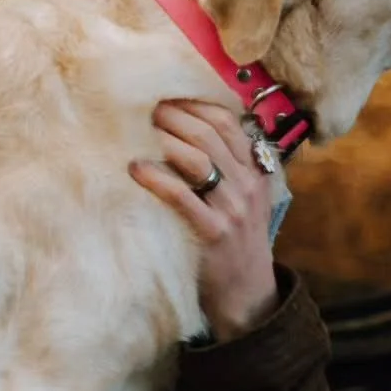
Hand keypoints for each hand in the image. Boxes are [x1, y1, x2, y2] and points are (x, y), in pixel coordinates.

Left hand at [129, 99, 280, 341]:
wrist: (248, 296)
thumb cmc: (233, 242)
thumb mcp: (241, 200)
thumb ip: (225, 167)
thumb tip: (183, 131)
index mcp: (254, 171)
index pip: (228, 122)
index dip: (195, 103)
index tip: (166, 94)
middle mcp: (247, 185)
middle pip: (210, 134)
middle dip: (175, 115)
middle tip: (144, 106)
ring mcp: (233, 209)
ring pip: (200, 159)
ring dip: (166, 139)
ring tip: (137, 129)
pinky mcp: (214, 234)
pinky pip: (184, 198)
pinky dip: (159, 178)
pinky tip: (136, 168)